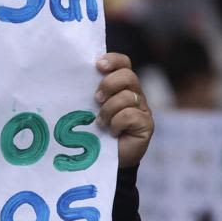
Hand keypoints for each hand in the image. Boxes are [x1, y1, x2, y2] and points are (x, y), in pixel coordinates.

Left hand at [95, 53, 152, 168]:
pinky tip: (112, 133)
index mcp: (121, 86)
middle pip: (128, 76)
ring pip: (128, 96)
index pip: (123, 63)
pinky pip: (130, 115)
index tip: (97, 65)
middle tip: (96, 99)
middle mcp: (135, 94)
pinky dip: (117, 124)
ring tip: (101, 123)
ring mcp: (143, 109)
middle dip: (109, 85)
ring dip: (109, 110)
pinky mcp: (146, 125)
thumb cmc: (94, 133)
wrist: (104, 160)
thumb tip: (74, 77)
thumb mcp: (89, 110)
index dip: (113, 60)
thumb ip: (89, 94)